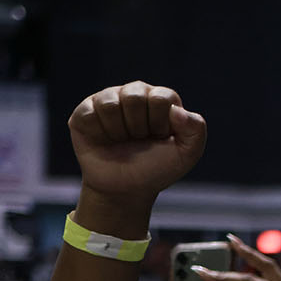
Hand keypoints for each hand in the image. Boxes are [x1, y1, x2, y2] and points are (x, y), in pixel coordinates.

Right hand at [68, 81, 205, 203]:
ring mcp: (108, 99)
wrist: (127, 188)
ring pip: (110, 104)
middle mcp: (134, 93)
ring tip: (122, 140)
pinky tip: (104, 139)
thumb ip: (195, 130)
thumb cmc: (157, 167)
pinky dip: (99, 133)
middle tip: (139, 140)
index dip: (160, 124)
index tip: (159, 138)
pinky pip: (89, 113)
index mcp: (160, 98)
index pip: (161, 98)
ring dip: (119, 131)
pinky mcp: (85, 110)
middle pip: (134, 97)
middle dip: (139, 128)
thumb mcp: (186, 154)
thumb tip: (177, 110)